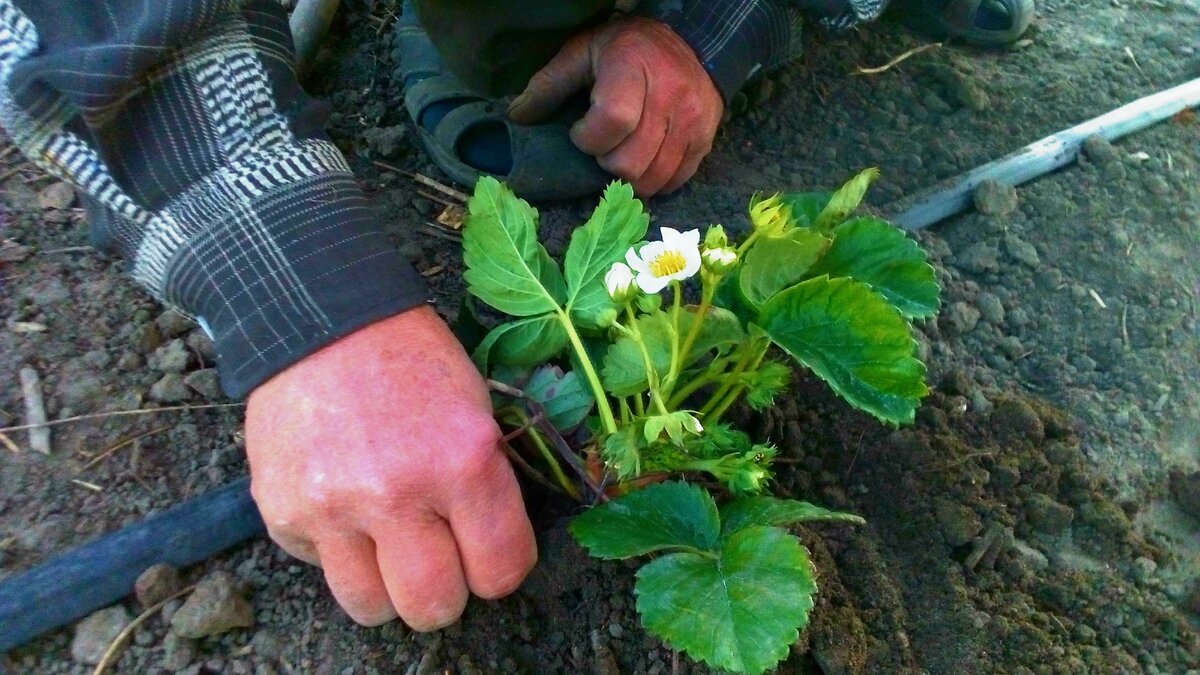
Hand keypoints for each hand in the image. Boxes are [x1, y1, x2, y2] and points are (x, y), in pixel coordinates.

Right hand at [245, 306, 535, 629]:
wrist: (324, 318)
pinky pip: (321, 568)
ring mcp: (333, 507)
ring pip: (371, 607)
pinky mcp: (283, 511)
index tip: (489, 556)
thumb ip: (486, 486)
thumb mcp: (477, 411)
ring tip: (389, 550)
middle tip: (439, 564)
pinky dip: (337, 551)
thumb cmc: (413, 361)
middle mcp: (397, 493)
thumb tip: (491, 552)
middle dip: (444, 595)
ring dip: (387, 589)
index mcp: (462, 462)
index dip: (500, 571)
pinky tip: (344, 504)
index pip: (501, 571)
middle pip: (433, 606)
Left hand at [507, 16, 722, 196]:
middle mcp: (670, 96)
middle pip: (631, 162)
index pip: (614, 121)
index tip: (580, 132)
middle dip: (606, 162)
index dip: (589, 138)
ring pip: (653, 179)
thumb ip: (549, 84)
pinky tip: (644, 161)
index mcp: (634, 68)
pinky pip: (676, 180)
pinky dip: (655, 180)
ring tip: (622, 154)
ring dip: (629, 176)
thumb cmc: (629, 47)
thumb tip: (516, 117)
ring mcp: (693, 121)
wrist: (694, 41)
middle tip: (602, 145)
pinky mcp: (706, 140)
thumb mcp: (584, 51)